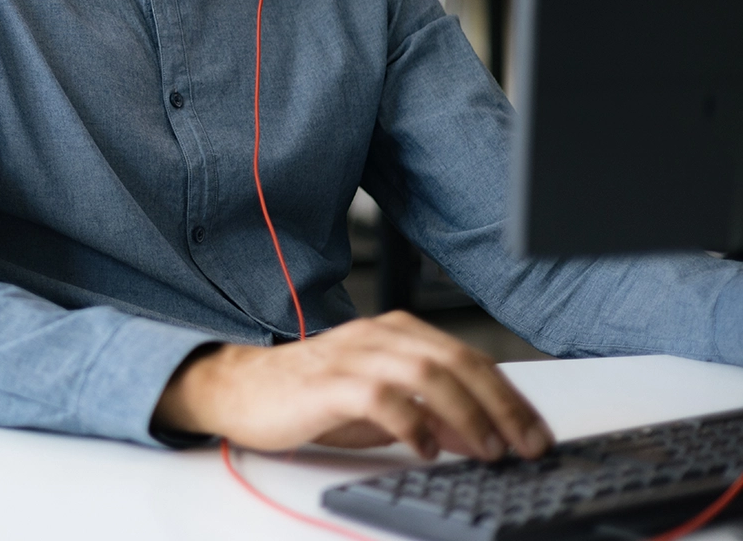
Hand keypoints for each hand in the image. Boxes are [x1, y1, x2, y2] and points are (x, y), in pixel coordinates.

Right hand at [153, 311, 553, 459]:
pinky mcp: (327, 383)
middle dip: (500, 404)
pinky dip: (412, 421)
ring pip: (425, 372)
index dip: (509, 395)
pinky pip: (380, 396)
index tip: (537, 432)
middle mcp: (379, 335)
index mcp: (396, 333)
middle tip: (527, 445)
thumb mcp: (383, 408)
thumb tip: (482, 437)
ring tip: (488, 449)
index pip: (467, 357)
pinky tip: (426, 448)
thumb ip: (431, 415)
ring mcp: (352, 355)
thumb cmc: (313, 396)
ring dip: (466, 413)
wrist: (245, 390)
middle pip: (455, 360)